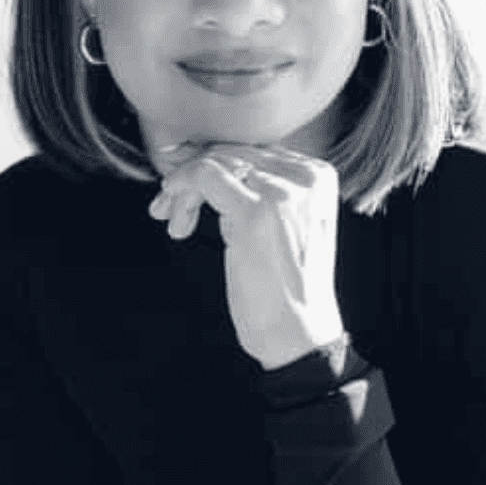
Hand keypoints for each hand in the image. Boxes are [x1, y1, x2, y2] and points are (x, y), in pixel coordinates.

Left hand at [148, 142, 345, 370]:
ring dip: (183, 187)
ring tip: (171, 217)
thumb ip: (258, 188)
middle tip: (166, 200)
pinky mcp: (257, 212)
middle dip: (193, 172)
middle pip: (234, 151)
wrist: (297, 334)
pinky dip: (181, 187)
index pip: (254, 150)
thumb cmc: (284, 286)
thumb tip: (205, 156)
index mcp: (320, 175)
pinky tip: (173, 213)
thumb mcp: (283, 223)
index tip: (183, 180)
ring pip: (216, 162)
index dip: (213, 161)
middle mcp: (307, 177)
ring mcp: (283, 193)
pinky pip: (206, 176)